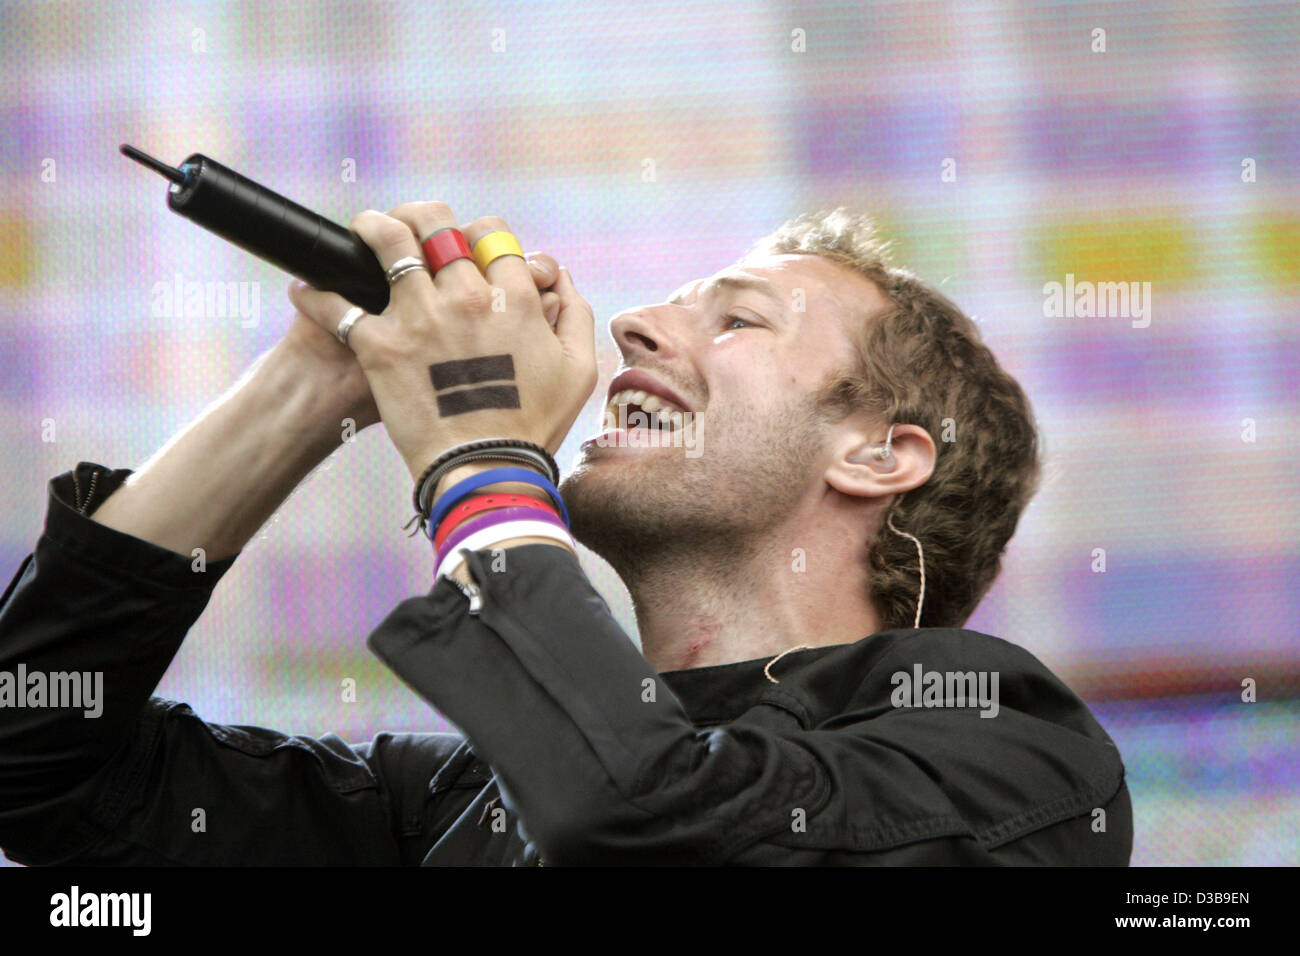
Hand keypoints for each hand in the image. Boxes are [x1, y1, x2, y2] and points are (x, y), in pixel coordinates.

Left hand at [287, 203, 596, 480]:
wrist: (486, 470)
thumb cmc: (533, 425)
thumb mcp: (578, 369)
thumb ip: (575, 314)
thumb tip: (559, 278)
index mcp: (514, 297)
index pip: (493, 233)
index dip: (481, 235)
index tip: (469, 250)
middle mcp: (466, 296)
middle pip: (437, 225)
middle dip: (422, 218)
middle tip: (409, 227)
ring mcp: (420, 317)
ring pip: (388, 242)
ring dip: (372, 228)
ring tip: (362, 232)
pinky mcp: (380, 346)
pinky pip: (339, 306)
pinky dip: (317, 295)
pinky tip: (306, 289)